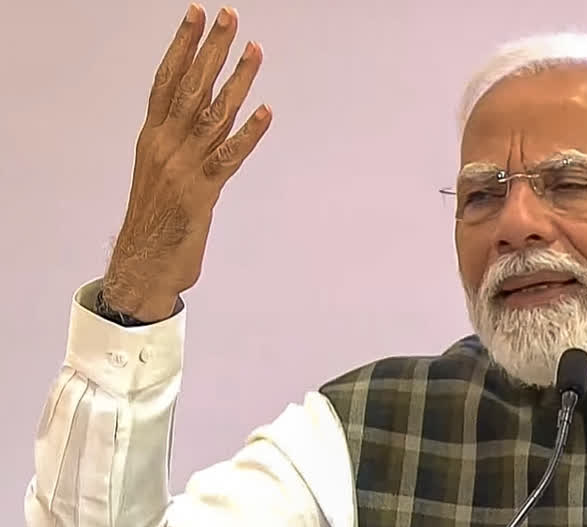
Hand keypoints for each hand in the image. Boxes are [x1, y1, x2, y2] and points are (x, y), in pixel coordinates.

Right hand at [102, 4, 269, 321]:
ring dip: (238, 80)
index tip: (197, 14)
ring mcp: (183, 168)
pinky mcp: (202, 193)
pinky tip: (266, 111)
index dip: (182, 45)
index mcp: (153, 138)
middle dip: (212, 49)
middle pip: (191, 87)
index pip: (167, 80)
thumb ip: (178, 146)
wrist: (142, 265)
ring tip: (256, 50)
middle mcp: (165, 146)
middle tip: (231, 16)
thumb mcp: (161, 174)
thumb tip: (197, 122)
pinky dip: (249, 134)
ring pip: (213, 115)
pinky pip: (228, 157)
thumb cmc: (157, 221)